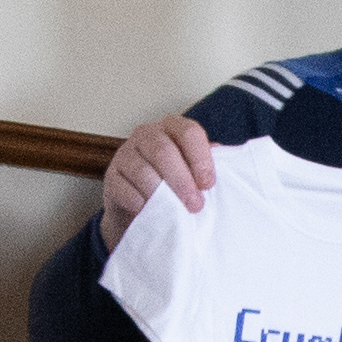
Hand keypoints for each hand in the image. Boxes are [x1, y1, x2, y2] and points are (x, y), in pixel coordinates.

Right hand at [100, 114, 216, 251]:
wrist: (141, 208)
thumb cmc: (175, 186)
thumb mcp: (194, 173)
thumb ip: (208, 166)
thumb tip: (229, 168)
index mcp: (173, 128)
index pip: (189, 132)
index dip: (200, 158)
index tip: (208, 184)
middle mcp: (147, 134)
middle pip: (164, 151)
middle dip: (182, 181)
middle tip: (195, 205)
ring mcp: (126, 153)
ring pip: (143, 170)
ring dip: (162, 194)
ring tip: (176, 213)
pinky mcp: (111, 176)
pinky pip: (125, 188)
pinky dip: (140, 202)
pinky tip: (151, 213)